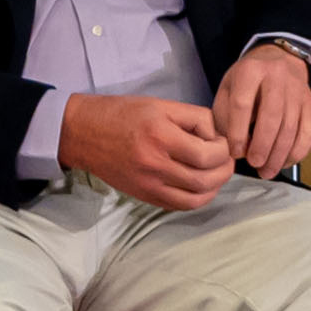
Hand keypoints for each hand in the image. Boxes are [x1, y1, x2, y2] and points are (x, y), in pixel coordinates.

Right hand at [57, 90, 235, 211]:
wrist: (83, 133)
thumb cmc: (121, 113)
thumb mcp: (160, 104)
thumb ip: (193, 118)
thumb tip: (218, 135)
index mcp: (160, 136)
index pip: (206, 154)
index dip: (223, 150)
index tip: (222, 141)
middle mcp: (154, 164)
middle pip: (205, 180)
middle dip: (224, 170)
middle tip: (226, 159)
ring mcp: (148, 185)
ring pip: (195, 199)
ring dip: (214, 188)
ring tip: (217, 172)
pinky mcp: (144, 196)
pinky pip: (179, 206)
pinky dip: (197, 199)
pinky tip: (201, 185)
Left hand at [211, 43, 310, 177]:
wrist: (279, 59)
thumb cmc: (248, 80)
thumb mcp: (228, 88)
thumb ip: (225, 116)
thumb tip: (233, 148)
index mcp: (250, 70)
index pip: (242, 104)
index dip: (238, 133)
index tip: (235, 153)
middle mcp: (276, 76)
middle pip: (271, 116)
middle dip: (262, 146)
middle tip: (254, 164)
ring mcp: (297, 90)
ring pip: (291, 127)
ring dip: (279, 155)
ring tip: (266, 171)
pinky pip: (308, 132)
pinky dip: (298, 152)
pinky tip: (285, 162)